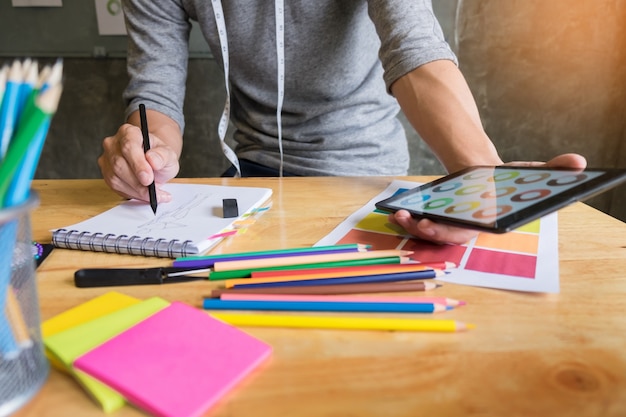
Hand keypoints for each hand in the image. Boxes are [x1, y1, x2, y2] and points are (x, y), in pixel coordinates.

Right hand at [98, 122, 179, 202]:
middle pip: (119, 163)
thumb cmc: (159, 156)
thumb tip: (153, 160)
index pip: (129, 146)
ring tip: (155, 195)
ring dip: (136, 190)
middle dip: (137, 182)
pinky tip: (145, 195)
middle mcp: (113, 143)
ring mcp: (107, 159)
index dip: (138, 164)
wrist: (154, 163)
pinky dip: (132, 194)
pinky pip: (116, 187)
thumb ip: (163, 155)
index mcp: (129, 132)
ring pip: (116, 178)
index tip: (148, 178)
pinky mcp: (106, 174)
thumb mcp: (168, 154)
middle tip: (153, 192)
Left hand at [388, 153, 587, 243]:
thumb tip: (579, 162)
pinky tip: (397, 211)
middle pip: (445, 236)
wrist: (487, 178)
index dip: (449, 231)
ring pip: (430, 233)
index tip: (428, 223)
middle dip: (427, 231)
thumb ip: (551, 168)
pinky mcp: (436, 218)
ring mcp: (450, 224)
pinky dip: (407, 219)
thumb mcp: (525, 172)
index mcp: (486, 221)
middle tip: (414, 221)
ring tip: (400, 215)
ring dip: (412, 227)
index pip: (468, 232)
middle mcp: (467, 228)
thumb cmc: (506, 181)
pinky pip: (421, 224)